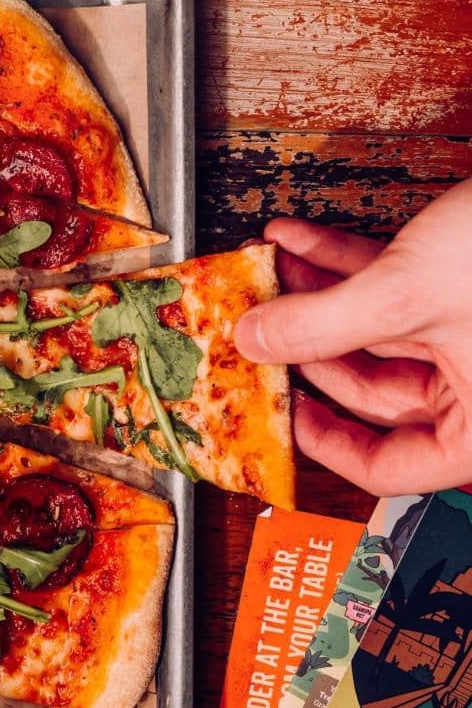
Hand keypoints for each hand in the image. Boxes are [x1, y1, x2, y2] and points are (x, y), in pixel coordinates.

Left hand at [235, 184, 471, 494]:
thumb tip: (255, 342)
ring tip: (270, 271)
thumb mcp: (406, 295)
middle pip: (373, 392)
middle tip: (257, 327)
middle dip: (308, 346)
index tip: (277, 409)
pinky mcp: (467, 292)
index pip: (388, 467)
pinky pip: (397, 292)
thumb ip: (321, 325)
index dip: (321, 439)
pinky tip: (300, 241)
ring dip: (318, 297)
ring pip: (378, 334)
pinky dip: (348, 265)